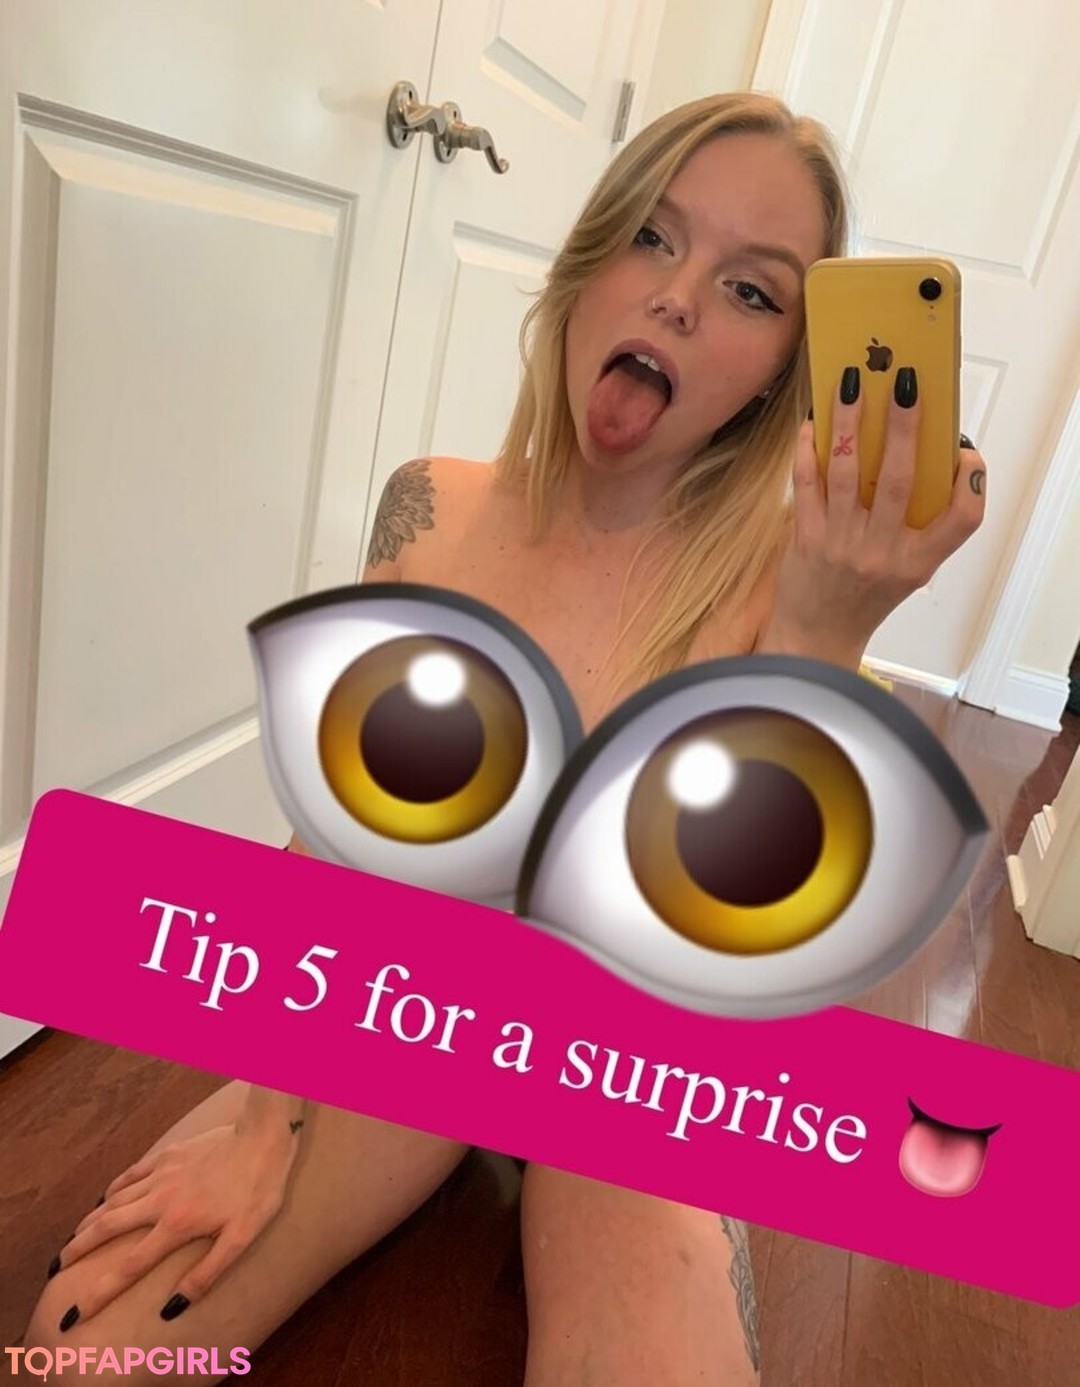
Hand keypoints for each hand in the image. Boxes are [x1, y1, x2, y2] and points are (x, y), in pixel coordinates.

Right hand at [55, 1114, 303, 1322]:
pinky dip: (113, 1188)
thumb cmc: (258, 1189)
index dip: (100, 1293)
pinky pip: (131, 1174)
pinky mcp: (169, 1154)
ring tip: (75, 1237)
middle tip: (57, 1266)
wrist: (264, 1135)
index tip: (76, 1313)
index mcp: (176, 1225)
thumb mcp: (242, 1238)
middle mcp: (160, 1200)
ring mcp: (162, 1174)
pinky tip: (105, 1196)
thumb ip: (206, 1273)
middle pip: (107, 1228)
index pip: (129, 1267)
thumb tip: (172, 1307)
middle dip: (78, 1250)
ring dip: (90, 1220)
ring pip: (114, 1200)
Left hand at [761, 367, 985, 665]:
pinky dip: (809, 450)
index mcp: (919, 561)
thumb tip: (923, 456)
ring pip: (848, 472)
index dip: (971, 482)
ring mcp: (841, 546)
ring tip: (852, 384)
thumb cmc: (866, 596)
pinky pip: (807, 484)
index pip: (964, 519)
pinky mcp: (805, 540)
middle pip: (901, 480)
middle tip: (905, 382)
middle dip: (904, 426)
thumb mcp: (908, 570)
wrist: (816, 637)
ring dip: (851, 423)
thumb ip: (922, 526)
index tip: (965, 451)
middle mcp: (883, 554)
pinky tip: (812, 424)